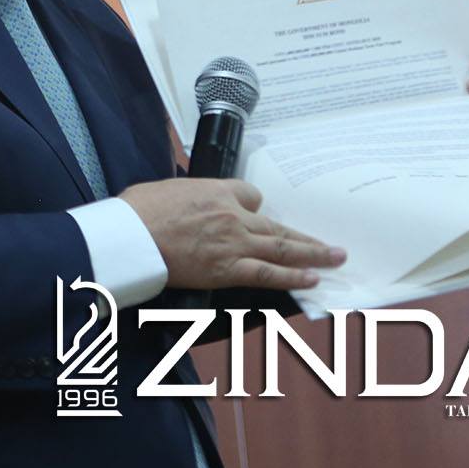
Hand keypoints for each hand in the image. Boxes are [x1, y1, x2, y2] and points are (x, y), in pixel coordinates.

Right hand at [120, 178, 345, 290]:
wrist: (132, 235)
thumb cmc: (141, 210)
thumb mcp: (169, 188)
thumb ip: (191, 195)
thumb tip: (192, 202)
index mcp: (218, 191)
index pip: (251, 196)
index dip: (253, 207)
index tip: (254, 214)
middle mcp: (234, 215)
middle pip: (277, 224)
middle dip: (305, 236)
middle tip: (331, 244)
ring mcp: (234, 243)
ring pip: (282, 247)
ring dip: (313, 253)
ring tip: (336, 258)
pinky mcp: (228, 269)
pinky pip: (268, 273)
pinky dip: (293, 276)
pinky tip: (312, 279)